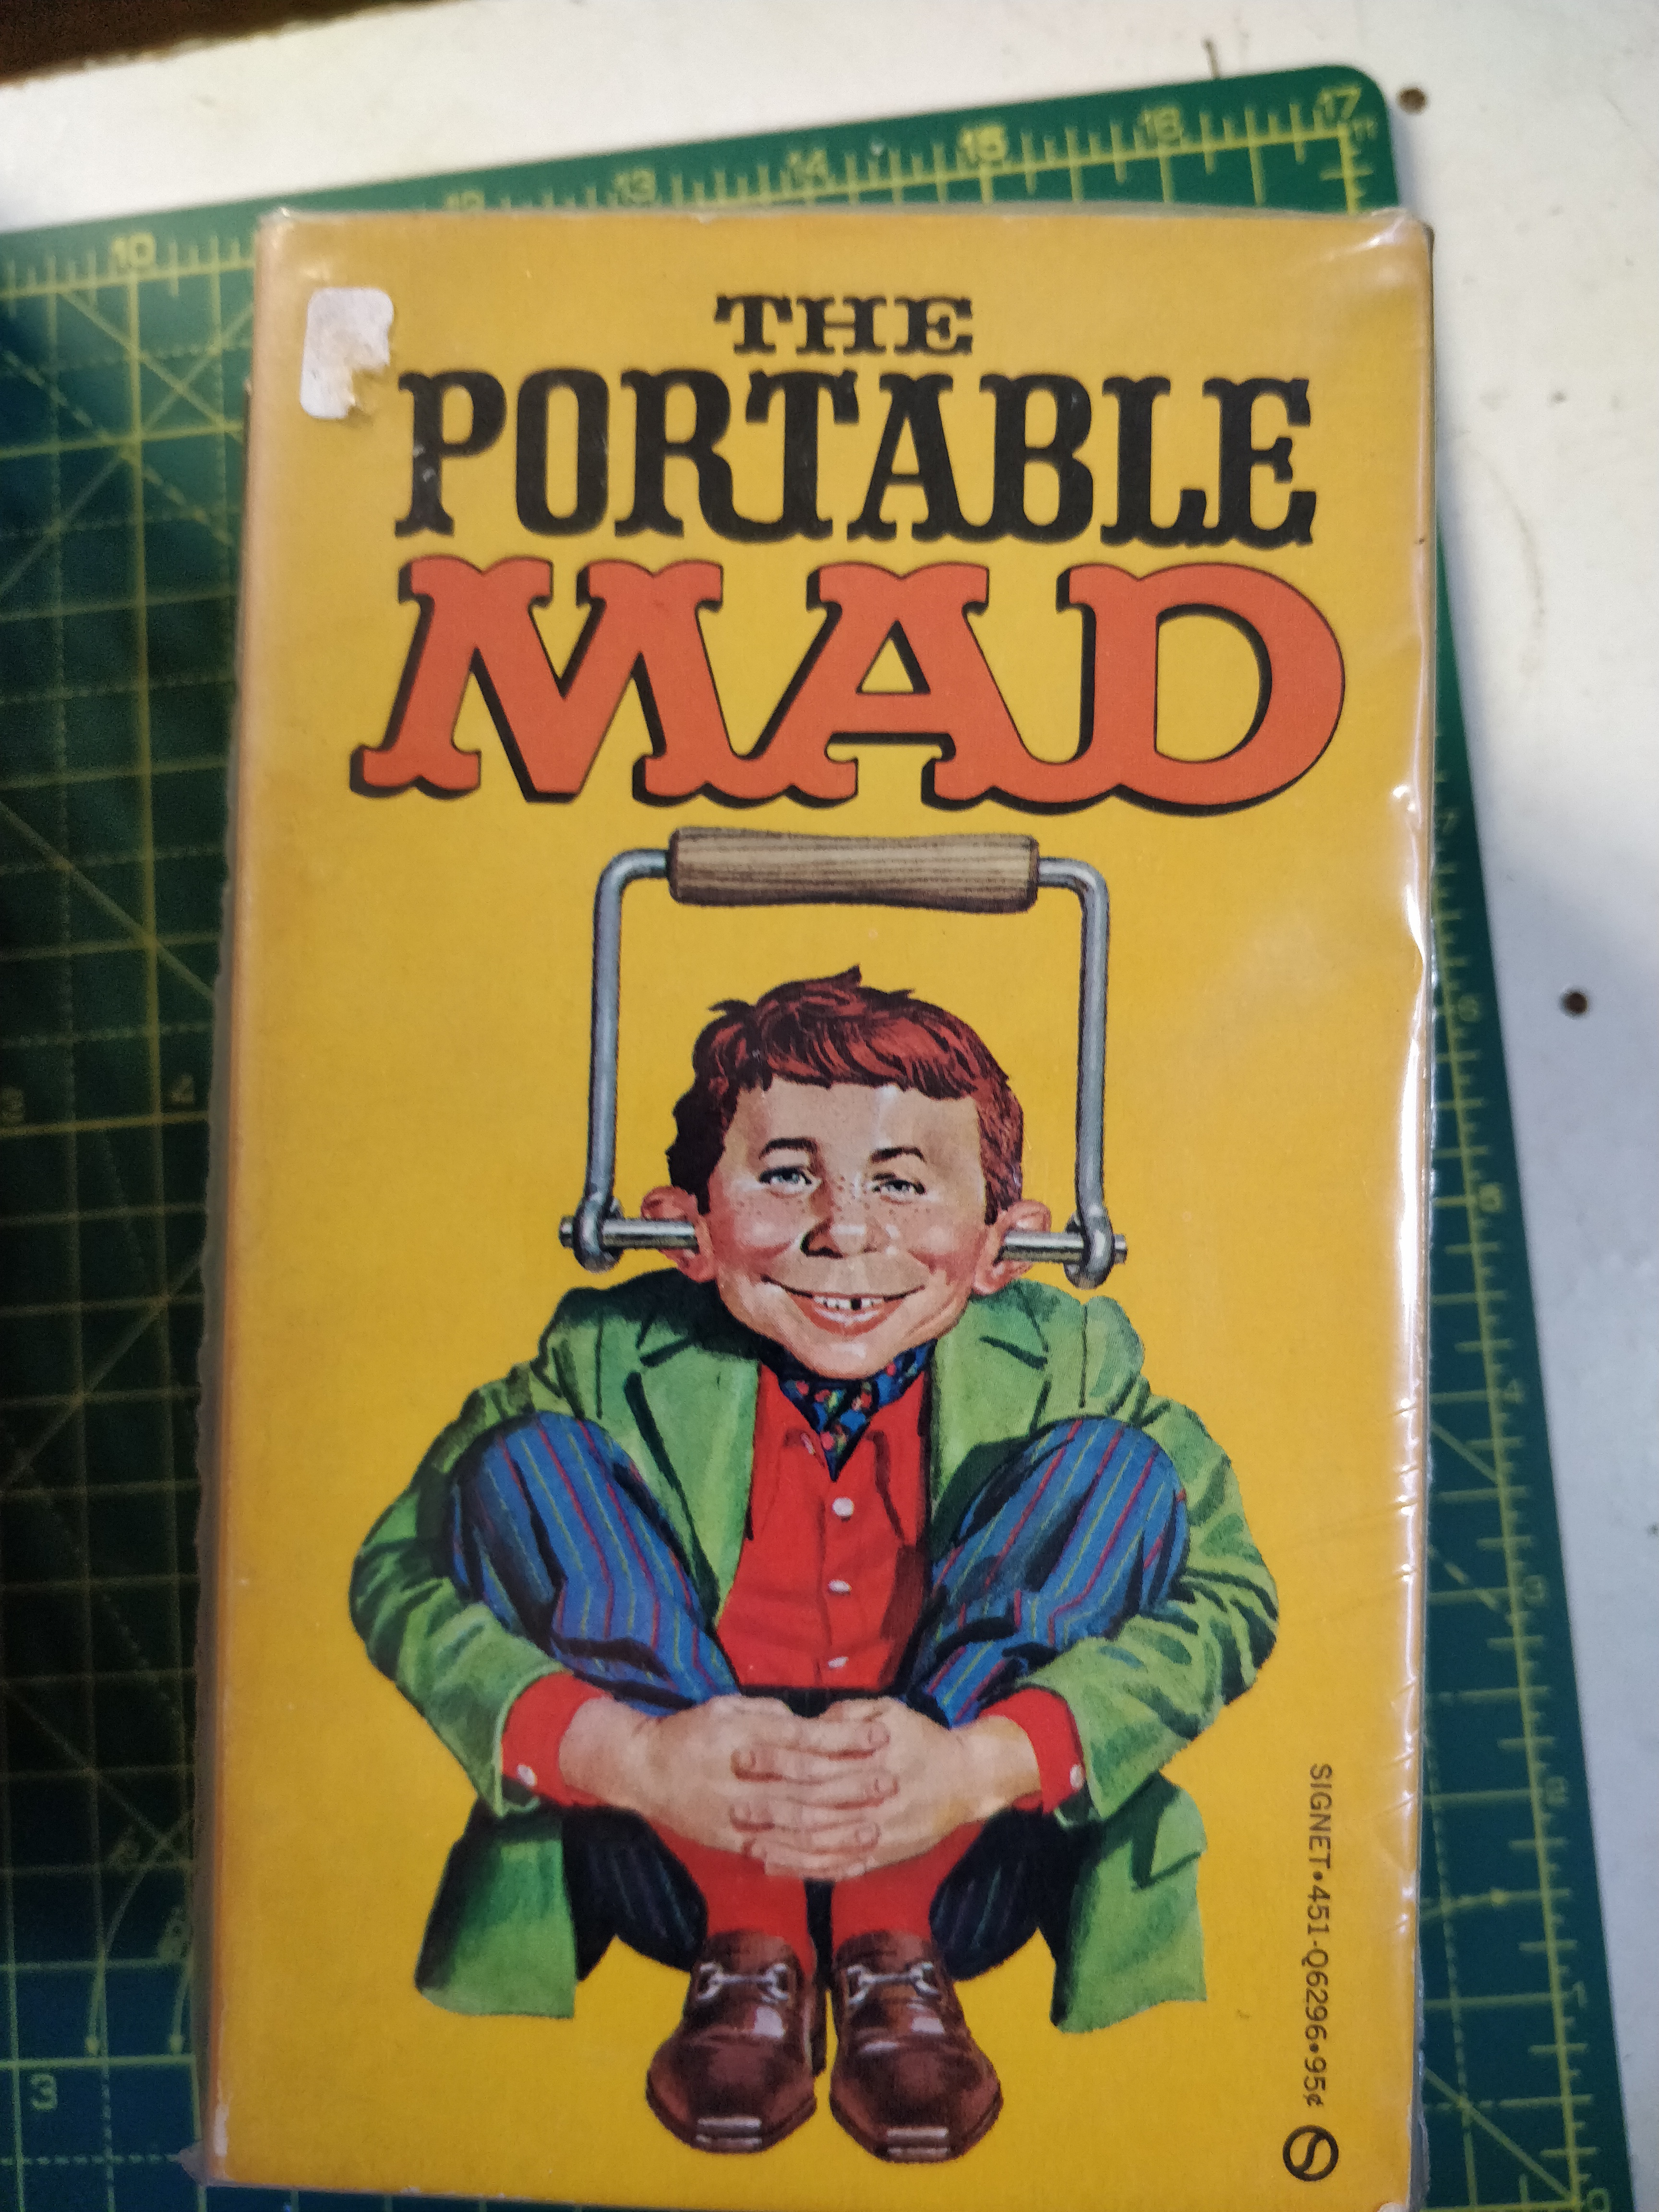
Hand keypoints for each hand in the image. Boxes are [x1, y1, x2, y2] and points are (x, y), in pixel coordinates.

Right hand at [558, 1693, 893, 1859]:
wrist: (643, 1771)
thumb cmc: (689, 1731)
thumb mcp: (726, 1705)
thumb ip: (769, 1713)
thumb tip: (807, 1723)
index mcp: (746, 1736)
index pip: (806, 1739)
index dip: (845, 1740)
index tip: (880, 1737)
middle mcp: (746, 1777)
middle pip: (809, 1784)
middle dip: (853, 1785)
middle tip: (891, 1782)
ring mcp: (739, 1813)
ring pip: (797, 1824)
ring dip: (839, 1828)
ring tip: (875, 1827)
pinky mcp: (733, 1841)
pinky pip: (776, 1853)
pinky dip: (808, 1859)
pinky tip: (835, 1860)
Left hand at [740, 1701, 1040, 1880]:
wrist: (966, 1779)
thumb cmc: (923, 1739)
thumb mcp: (890, 1712)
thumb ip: (848, 1717)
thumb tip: (807, 1725)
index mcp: (871, 1760)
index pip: (814, 1761)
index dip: (776, 1759)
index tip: (743, 1755)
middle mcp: (873, 1800)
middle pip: (813, 1806)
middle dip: (772, 1807)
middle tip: (734, 1806)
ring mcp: (878, 1833)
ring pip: (823, 1845)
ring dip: (784, 1847)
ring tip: (748, 1844)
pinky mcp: (883, 1856)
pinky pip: (840, 1868)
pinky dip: (808, 1871)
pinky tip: (779, 1868)